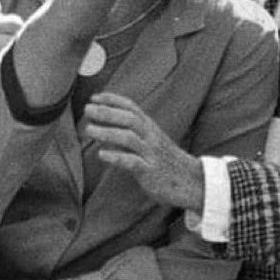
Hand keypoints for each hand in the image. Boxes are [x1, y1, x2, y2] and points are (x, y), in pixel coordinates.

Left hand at [83, 92, 204, 212]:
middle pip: (130, 119)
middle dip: (107, 112)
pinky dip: (116, 157)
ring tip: (88, 130)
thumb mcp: (151, 142)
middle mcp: (151, 137)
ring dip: (107, 132)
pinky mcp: (151, 172)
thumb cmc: (165, 161)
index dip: (113, 100)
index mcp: (150, 128)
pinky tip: (101, 154)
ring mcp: (152, 154)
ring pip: (129, 138)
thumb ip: (131, 132)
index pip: (132, 108)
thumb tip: (104, 125)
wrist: (192, 182)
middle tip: (87, 109)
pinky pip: (133, 162)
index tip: (94, 96)